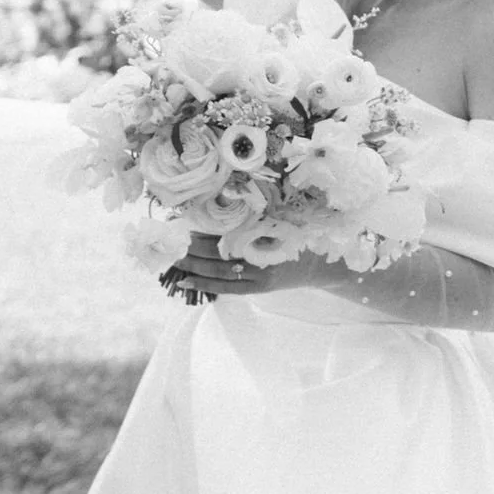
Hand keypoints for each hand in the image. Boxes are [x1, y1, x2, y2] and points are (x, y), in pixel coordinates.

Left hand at [169, 232, 336, 297]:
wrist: (322, 264)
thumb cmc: (302, 236)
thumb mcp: (285, 220)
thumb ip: (258, 216)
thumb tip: (222, 205)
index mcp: (267, 233)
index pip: (227, 230)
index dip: (204, 228)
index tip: (183, 222)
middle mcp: (262, 254)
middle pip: (219, 251)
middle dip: (192, 246)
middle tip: (172, 240)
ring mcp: (260, 274)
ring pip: (219, 270)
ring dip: (193, 265)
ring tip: (174, 259)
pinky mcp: (259, 288)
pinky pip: (227, 288)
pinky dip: (205, 285)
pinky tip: (186, 282)